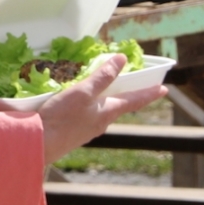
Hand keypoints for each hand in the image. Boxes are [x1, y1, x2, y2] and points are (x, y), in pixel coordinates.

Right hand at [37, 54, 168, 162]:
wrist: (39, 144)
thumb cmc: (61, 117)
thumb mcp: (83, 92)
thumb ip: (102, 77)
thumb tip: (121, 61)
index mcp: (107, 112)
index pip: (134, 100)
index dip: (149, 93)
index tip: (164, 89)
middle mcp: (101, 123)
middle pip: (118, 107)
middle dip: (126, 96)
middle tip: (133, 86)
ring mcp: (87, 130)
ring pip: (102, 112)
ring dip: (106, 100)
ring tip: (106, 90)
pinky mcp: (73, 133)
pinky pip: (87, 116)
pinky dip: (90, 106)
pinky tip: (79, 102)